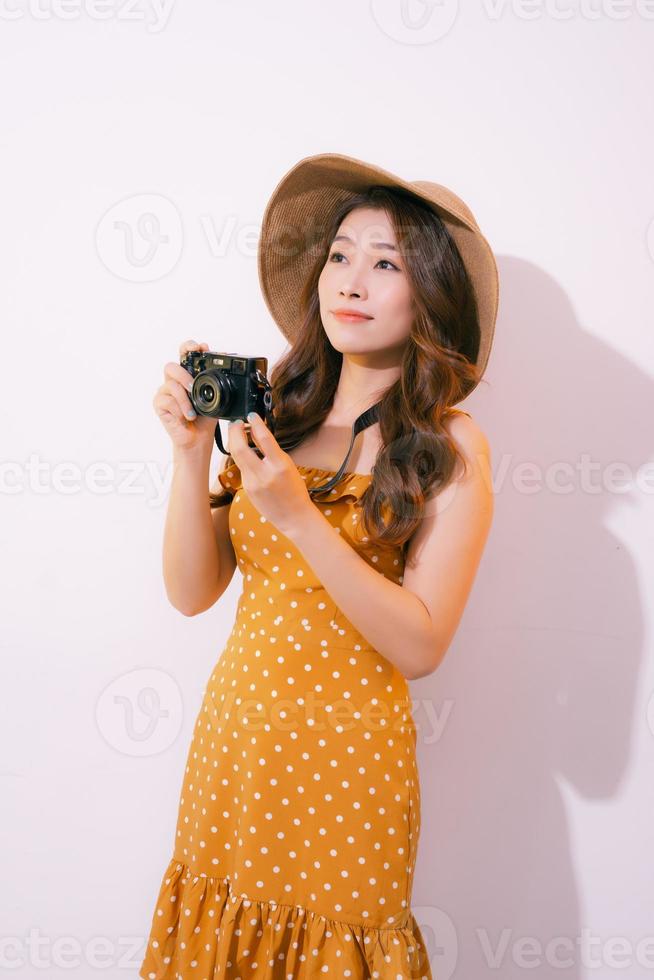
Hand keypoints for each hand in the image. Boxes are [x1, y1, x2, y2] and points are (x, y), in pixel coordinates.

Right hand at [153, 339, 217, 453]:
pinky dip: (180, 410)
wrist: (198, 438)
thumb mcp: (216, 399)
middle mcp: (174, 381)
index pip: (184, 354)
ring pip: (171, 384)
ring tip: (193, 412)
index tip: (200, 347)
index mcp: (187, 376)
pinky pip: (167, 400)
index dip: (188, 347)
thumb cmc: (205, 418)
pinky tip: (185, 417)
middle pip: (171, 366)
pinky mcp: (159, 404)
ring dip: (185, 399)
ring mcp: (165, 392)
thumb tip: (224, 373)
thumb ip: (215, 385)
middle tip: (193, 387)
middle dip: (184, 375)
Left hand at [228, 412, 314, 536]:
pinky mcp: (247, 489)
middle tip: (236, 423)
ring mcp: (252, 483)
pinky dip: (243, 458)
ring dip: (235, 443)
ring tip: (238, 434)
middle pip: (239, 448)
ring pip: (237, 458)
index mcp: (279, 466)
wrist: (294, 517)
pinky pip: (242, 469)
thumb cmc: (295, 490)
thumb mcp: (288, 466)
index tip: (251, 415)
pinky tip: (247, 455)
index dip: (256, 424)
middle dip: (234, 432)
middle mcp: (264, 474)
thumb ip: (270, 450)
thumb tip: (257, 431)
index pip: (264, 439)